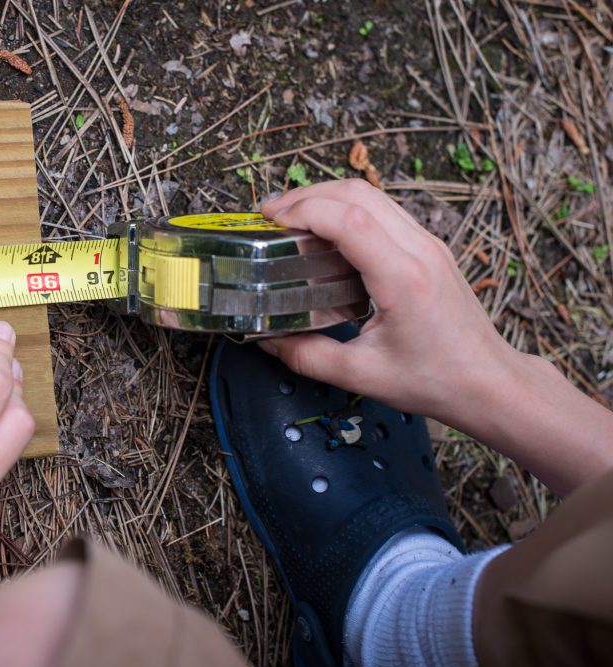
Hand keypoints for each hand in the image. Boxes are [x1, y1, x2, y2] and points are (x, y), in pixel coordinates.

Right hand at [260, 180, 516, 420]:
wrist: (488, 382)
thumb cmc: (436, 380)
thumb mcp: (362, 376)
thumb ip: (308, 357)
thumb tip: (269, 341)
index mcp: (403, 279)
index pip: (349, 220)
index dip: (305, 210)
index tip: (271, 220)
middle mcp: (420, 250)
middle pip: (359, 193)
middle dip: (308, 195)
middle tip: (271, 215)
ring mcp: (428, 244)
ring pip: (373, 195)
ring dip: (328, 197)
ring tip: (292, 218)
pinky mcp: (429, 248)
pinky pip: (385, 210)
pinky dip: (349, 209)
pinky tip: (326, 231)